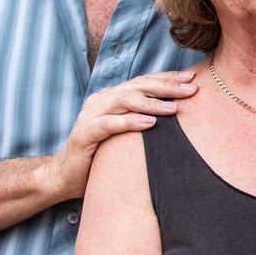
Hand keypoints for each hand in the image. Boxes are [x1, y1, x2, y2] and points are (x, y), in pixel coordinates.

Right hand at [49, 70, 197, 200]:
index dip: (167, 78)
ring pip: (124, 100)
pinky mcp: (84, 135)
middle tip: (191, 89)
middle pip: (137, 86)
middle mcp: (102, 101)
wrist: (64, 176)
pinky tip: (150, 123)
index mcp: (112, 98)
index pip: (143, 82)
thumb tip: (177, 114)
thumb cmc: (101, 155)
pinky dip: (130, 121)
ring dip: (152, 102)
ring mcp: (91, 116)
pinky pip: (109, 124)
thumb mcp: (126, 134)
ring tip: (175, 107)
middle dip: (166, 85)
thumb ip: (142, 120)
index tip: (192, 78)